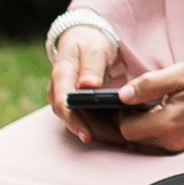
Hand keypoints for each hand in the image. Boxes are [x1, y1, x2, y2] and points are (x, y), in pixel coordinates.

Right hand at [48, 23, 121, 141]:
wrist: (83, 41)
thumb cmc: (89, 44)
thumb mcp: (93, 49)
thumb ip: (92, 66)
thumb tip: (87, 85)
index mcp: (61, 74)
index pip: (62, 102)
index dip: (73, 121)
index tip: (87, 136)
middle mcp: (58, 91)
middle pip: (71, 118)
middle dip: (93, 132)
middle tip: (118, 143)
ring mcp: (65, 100)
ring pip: (80, 121)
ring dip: (100, 133)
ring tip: (125, 142)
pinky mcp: (75, 106)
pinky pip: (87, 120)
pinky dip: (103, 127)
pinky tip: (123, 134)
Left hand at [112, 59, 183, 154]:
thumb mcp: (181, 73)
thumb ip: (149, 84)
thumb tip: (121, 95)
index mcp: (170, 124)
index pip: (127, 128)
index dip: (113, 115)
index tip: (104, 101)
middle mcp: (172, 142)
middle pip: (128, 141)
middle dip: (109, 127)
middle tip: (91, 113)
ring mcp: (177, 146)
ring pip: (138, 143)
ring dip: (122, 129)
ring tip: (107, 113)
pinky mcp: (181, 144)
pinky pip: (151, 142)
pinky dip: (138, 131)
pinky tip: (132, 117)